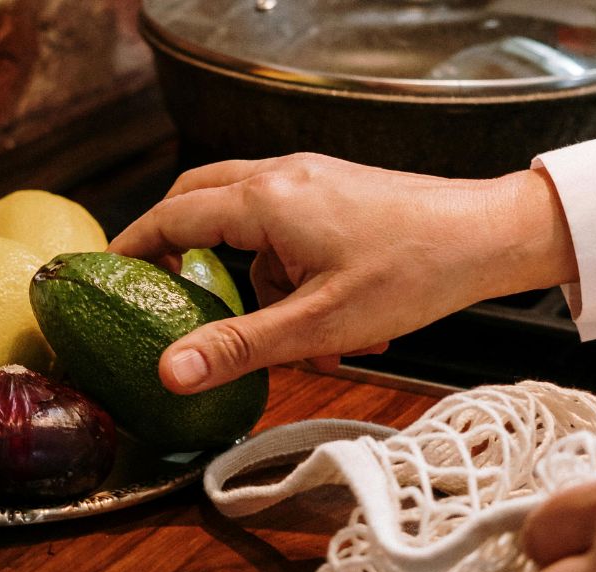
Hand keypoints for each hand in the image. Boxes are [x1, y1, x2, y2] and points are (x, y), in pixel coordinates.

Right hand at [109, 153, 574, 393]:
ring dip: (253, 279)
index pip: (171, 216)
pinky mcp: (335, 192)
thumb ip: (238, 345)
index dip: (132, 246)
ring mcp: (311, 179)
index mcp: (266, 199)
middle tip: (165, 292)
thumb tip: (171, 371)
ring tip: (295, 338)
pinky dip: (289, 273)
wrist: (489, 237)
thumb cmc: (414, 273)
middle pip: (198, 200)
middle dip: (179, 248)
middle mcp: (282, 176)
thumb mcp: (317, 324)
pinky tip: (330, 322)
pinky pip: (286, 228)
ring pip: (247, 222)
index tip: (105, 273)